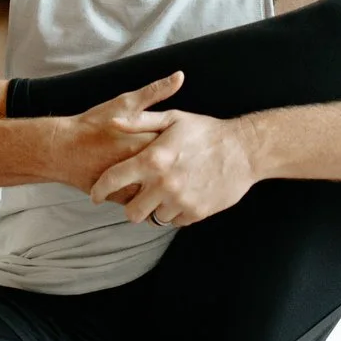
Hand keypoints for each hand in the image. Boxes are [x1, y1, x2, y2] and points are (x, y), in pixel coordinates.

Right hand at [54, 71, 184, 195]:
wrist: (63, 150)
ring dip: (163, 180)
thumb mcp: (124, 103)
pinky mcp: (122, 197)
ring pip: (160, 187)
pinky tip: (146, 182)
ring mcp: (132, 183)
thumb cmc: (93, 125)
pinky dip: (148, 193)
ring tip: (162, 170)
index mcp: (146, 140)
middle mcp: (141, 165)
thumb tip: (180, 76)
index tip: (179, 137)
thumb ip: (155, 92)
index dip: (181, 141)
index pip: (180, 144)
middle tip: (173, 154)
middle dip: (175, 162)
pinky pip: (144, 199)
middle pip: (173, 167)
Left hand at [91, 107, 259, 228]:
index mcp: (153, 159)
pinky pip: (175, 221)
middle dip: (131, 206)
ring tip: (163, 193)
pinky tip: (182, 195)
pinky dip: (175, 212)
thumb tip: (112, 122)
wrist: (244, 150)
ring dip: (155, 209)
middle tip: (136, 197)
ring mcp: (181, 200)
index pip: (113, 181)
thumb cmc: (206, 131)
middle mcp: (163, 184)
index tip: (95, 195)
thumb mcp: (173, 119)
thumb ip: (139, 122)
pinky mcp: (196, 213)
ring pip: (153, 219)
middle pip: (131, 212)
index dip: (99, 190)